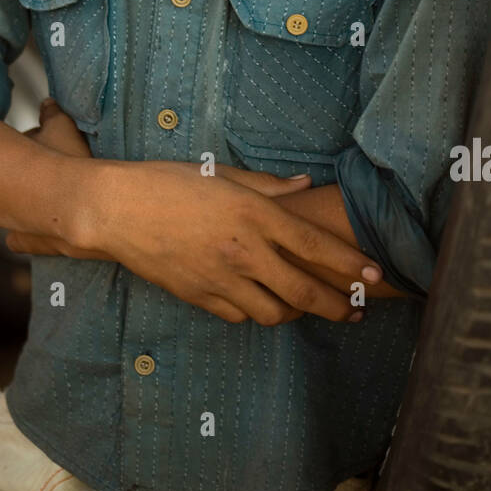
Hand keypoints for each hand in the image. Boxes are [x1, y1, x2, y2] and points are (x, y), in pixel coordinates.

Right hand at [10, 100, 380, 321]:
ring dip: (296, 312)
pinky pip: (240, 316)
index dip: (349, 264)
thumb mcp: (221, 174)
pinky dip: (256, 312)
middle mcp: (243, 251)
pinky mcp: (200, 297)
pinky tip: (261, 302)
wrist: (116, 210)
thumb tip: (304, 186)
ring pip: (274, 312)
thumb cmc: (168, 183)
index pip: (315, 245)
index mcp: (254, 215)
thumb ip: (268, 186)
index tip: (374, 275)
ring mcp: (221, 279)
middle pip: (304, 291)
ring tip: (307, 306)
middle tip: (356, 311)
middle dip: (337, 306)